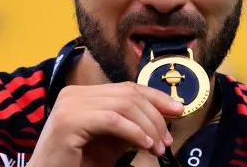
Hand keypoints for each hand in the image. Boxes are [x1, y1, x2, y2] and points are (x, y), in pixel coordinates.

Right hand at [28, 82, 184, 166]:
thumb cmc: (76, 164)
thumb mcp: (110, 141)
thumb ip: (130, 126)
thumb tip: (162, 117)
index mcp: (82, 94)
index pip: (127, 88)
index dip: (156, 97)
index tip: (177, 110)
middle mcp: (74, 93)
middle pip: (128, 94)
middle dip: (155, 115)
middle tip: (167, 139)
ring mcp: (69, 104)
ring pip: (124, 105)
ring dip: (148, 126)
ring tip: (157, 146)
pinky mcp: (69, 121)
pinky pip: (112, 120)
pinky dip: (134, 132)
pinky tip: (145, 145)